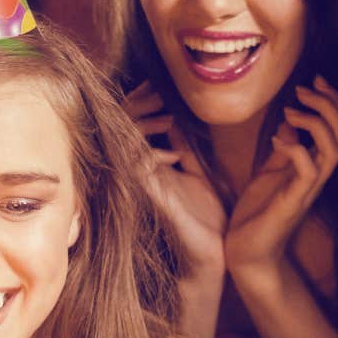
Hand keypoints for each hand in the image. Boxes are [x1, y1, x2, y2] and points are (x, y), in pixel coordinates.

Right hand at [124, 81, 226, 276]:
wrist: (213, 253)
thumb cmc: (205, 218)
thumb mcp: (196, 173)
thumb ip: (184, 149)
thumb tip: (174, 121)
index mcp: (152, 166)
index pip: (133, 124)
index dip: (139, 101)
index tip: (153, 84)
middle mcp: (143, 174)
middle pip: (123, 128)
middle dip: (138, 105)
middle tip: (156, 90)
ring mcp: (144, 185)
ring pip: (128, 144)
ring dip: (145, 124)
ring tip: (167, 115)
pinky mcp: (154, 197)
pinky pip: (141, 168)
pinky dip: (153, 153)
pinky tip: (172, 148)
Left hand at [225, 76, 337, 284]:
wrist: (246, 249)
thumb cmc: (258, 212)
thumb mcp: (270, 172)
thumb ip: (284, 150)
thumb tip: (289, 123)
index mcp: (314, 166)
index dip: (332, 101)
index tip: (315, 79)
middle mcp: (318, 176)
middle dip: (329, 105)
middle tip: (303, 89)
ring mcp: (308, 189)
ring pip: (334, 149)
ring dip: (316, 122)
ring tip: (290, 109)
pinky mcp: (293, 201)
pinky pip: (308, 170)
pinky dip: (296, 149)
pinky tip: (278, 139)